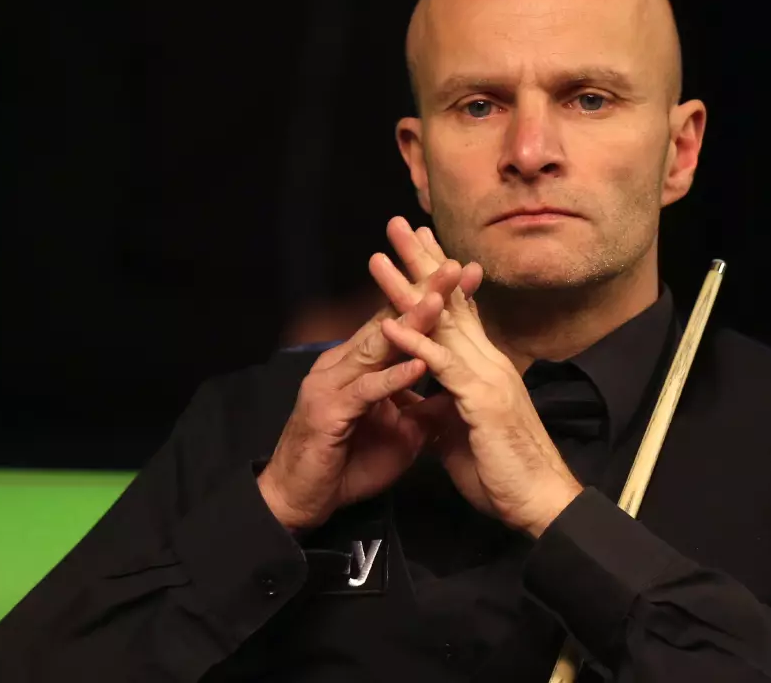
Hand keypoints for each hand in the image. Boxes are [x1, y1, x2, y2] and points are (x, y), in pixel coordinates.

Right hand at [257, 227, 480, 532]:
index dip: (433, 300)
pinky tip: (418, 364)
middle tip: (456, 267)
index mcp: (360, 365)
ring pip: (377, 346)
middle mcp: (343, 364)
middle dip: (424, 294)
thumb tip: (457, 392)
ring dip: (410, 323)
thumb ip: (424, 408)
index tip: (468, 276)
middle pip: (389, 322)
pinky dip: (393, 378)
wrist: (302, 502)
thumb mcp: (399, 434)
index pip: (400, 322)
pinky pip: (365, 390)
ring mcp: (331, 384)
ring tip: (441, 300)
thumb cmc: (347, 465)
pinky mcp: (327, 411)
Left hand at [373, 224, 582, 538]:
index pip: (459, 309)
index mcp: (485, 365)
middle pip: (451, 301)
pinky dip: (416, 345)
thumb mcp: (465, 433)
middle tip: (399, 224)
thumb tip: (427, 404)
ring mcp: (487, 376)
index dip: (438, 275)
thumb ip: (446, 409)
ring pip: (443, 323)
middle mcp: (488, 359)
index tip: (418, 244)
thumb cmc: (504, 471)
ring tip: (382, 257)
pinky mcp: (481, 400)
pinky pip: (443, 367)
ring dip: (410, 290)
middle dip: (423, 261)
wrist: (538, 501)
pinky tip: (391, 325)